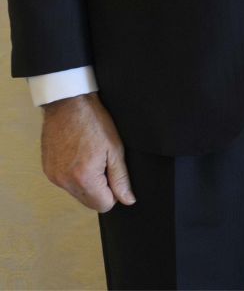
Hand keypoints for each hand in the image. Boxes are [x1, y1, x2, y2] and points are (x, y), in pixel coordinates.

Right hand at [42, 94, 134, 211]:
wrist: (68, 105)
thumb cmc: (94, 122)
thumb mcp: (115, 149)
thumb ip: (121, 179)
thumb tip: (128, 200)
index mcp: (83, 178)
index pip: (103, 205)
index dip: (114, 193)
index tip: (114, 175)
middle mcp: (64, 181)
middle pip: (88, 202)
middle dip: (100, 189)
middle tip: (103, 164)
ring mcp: (53, 176)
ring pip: (77, 193)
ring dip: (87, 183)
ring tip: (91, 158)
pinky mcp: (47, 170)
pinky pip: (65, 184)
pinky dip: (75, 176)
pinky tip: (80, 157)